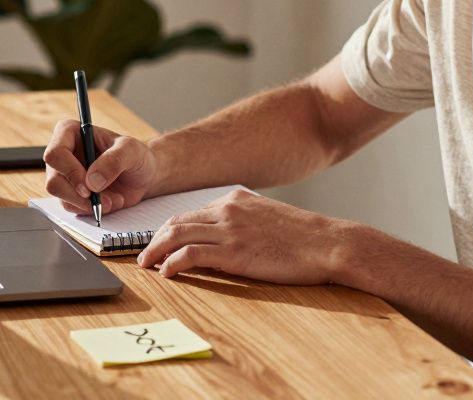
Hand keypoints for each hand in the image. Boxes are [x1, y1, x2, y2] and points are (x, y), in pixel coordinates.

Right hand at [42, 119, 159, 215]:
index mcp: (71, 133)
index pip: (55, 153)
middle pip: (53, 180)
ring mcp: (65, 175)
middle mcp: (64, 154)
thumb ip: (113, 161)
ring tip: (112, 200)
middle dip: (77, 195)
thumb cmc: (136, 156)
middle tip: (99, 199)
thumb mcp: (131, 151)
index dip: (69, 171)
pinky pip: (71, 207)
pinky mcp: (71, 193)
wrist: (144, 176)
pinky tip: (109, 202)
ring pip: (60, 196)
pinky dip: (91, 209)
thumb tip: (92, 181)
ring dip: (87, 204)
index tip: (88, 186)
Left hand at [136, 189, 348, 284]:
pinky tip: (167, 273)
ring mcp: (230, 229)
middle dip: (154, 239)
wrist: (328, 243)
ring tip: (146, 266)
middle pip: (176, 221)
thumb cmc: (305, 238)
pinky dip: (172, 263)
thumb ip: (242, 224)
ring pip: (177, 234)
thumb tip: (222, 243)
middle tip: (144, 256)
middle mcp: (227, 209)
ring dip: (155, 251)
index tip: (158, 243)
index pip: (190, 213)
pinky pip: (191, 254)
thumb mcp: (268, 220)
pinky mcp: (234, 251)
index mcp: (235, 198)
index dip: (168, 229)